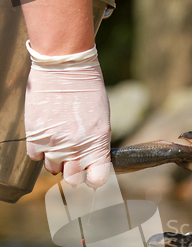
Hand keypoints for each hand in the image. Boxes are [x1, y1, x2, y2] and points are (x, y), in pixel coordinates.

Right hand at [25, 43, 110, 187]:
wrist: (64, 65)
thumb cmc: (88, 89)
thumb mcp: (101, 120)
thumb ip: (96, 145)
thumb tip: (90, 162)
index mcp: (97, 145)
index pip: (97, 180)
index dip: (93, 179)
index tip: (91, 174)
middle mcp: (76, 149)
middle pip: (72, 180)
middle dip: (74, 172)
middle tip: (73, 160)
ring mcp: (54, 144)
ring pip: (52, 169)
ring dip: (56, 159)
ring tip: (60, 140)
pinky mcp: (35, 136)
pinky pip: (36, 156)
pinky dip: (40, 150)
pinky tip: (47, 134)